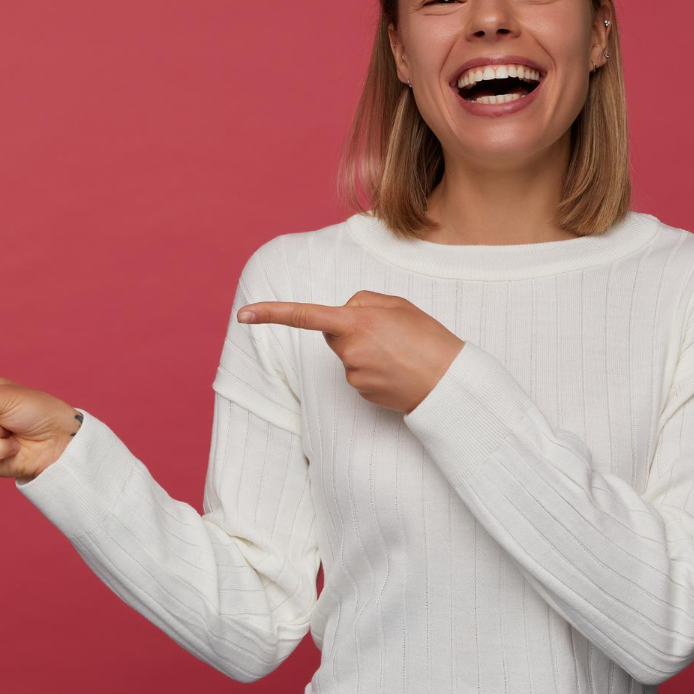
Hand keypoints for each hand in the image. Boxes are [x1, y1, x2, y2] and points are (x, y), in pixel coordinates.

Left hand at [237, 291, 464, 414]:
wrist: (449, 383)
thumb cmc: (427, 338)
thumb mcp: (397, 305)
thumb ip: (362, 302)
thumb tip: (341, 313)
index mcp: (355, 322)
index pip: (305, 316)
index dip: (271, 314)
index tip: (243, 315)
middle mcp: (348, 350)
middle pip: (333, 333)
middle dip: (351, 328)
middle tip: (388, 332)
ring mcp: (352, 374)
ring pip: (346, 354)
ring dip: (366, 350)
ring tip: (399, 352)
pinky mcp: (360, 392)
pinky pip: (357, 373)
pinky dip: (372, 369)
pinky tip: (396, 370)